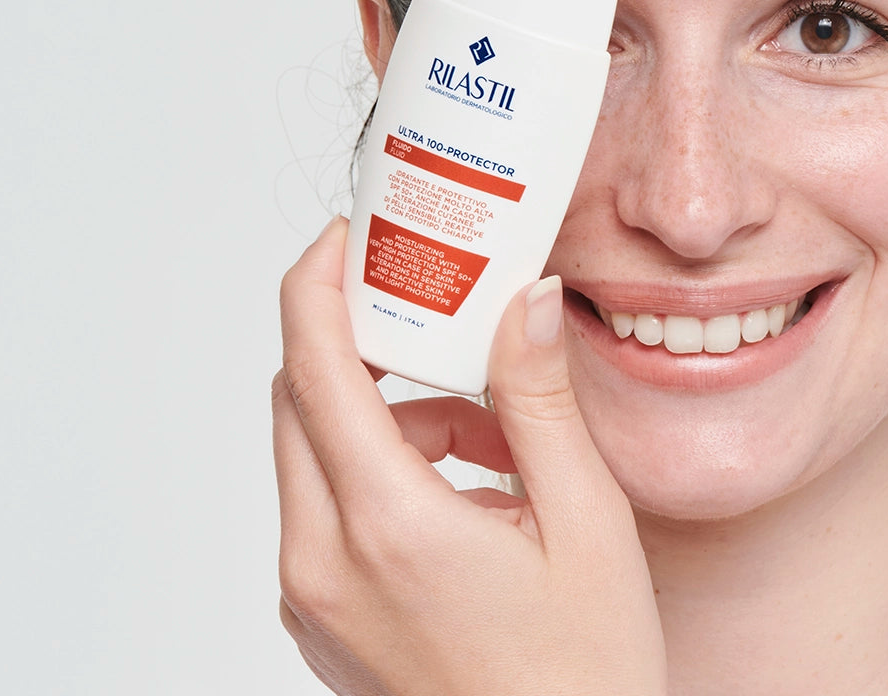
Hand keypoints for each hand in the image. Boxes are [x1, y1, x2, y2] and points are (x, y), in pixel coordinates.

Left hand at [272, 217, 666, 694]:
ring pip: (317, 454)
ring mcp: (311, 596)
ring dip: (389, 416)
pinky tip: (469, 495)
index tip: (348, 235)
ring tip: (494, 441)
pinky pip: (329, 508)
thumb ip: (542, 402)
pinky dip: (383, 472)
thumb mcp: (587, 525)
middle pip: (301, 400)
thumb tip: (525, 301)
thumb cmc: (580, 678)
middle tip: (437, 313)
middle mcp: (322, 560)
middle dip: (361, 342)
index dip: (317, 283)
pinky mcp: (321, 617)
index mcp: (386, 527)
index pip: (313, 367)